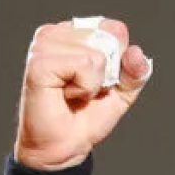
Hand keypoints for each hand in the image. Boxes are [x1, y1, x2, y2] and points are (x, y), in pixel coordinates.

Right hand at [13, 17, 153, 170]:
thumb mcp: (122, 91)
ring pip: (97, 54)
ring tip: (73, 93)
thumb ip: (135, 71)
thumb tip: (136, 52)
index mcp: (74, 33)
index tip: (101, 81)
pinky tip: (65, 94)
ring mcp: (44, 46)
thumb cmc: (87, 116)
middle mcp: (57, 34)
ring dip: (93, 83)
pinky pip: (83, 64)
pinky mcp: (39, 62)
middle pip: (108, 38)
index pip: (115, 29)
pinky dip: (84, 87)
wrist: (65, 146)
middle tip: (84, 89)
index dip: (119, 60)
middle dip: (107, 73)